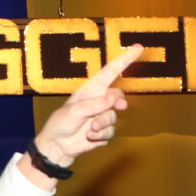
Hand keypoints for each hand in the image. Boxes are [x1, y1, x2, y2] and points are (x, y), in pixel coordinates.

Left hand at [31, 43, 143, 167]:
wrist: (57, 147)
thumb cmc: (61, 124)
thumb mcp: (74, 111)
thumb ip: (94, 104)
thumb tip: (113, 99)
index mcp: (91, 90)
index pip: (110, 71)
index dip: (124, 59)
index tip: (138, 48)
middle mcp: (99, 101)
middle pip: (118, 96)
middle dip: (118, 102)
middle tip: (119, 106)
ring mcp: (102, 116)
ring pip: (114, 116)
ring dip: (103, 123)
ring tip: (89, 128)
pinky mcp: (104, 131)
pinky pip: (111, 131)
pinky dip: (101, 135)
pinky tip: (89, 137)